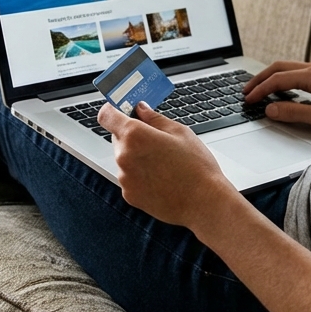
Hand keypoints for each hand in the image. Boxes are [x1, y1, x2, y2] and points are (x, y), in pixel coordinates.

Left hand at [98, 101, 238, 227]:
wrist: (203, 202)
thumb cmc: (196, 167)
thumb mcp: (179, 132)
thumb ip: (154, 118)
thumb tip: (141, 109)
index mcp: (135, 135)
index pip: (106, 116)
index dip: (112, 110)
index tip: (120, 110)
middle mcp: (124, 156)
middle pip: (117, 138)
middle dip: (132, 136)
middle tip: (155, 140)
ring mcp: (125, 178)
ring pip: (124, 159)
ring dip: (136, 157)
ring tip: (163, 163)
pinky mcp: (129, 194)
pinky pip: (129, 177)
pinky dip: (140, 175)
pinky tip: (161, 178)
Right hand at [243, 61, 310, 134]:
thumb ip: (293, 113)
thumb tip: (269, 109)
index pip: (278, 79)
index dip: (260, 90)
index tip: (248, 100)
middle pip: (280, 67)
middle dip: (260, 78)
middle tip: (246, 91)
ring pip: (289, 69)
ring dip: (271, 78)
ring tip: (258, 90)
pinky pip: (298, 74)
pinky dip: (283, 81)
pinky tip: (280, 92)